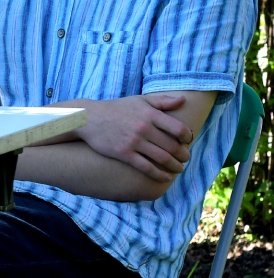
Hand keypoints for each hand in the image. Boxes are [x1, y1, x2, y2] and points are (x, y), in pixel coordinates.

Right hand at [76, 95, 192, 182]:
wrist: (89, 118)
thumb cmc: (116, 109)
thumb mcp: (139, 100)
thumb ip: (162, 101)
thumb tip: (183, 100)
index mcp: (149, 114)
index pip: (179, 129)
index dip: (188, 137)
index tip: (187, 141)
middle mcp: (143, 128)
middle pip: (173, 146)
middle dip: (183, 155)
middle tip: (185, 158)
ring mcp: (133, 142)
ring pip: (162, 158)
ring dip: (175, 166)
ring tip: (179, 168)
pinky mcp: (124, 153)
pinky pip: (146, 167)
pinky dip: (159, 175)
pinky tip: (166, 178)